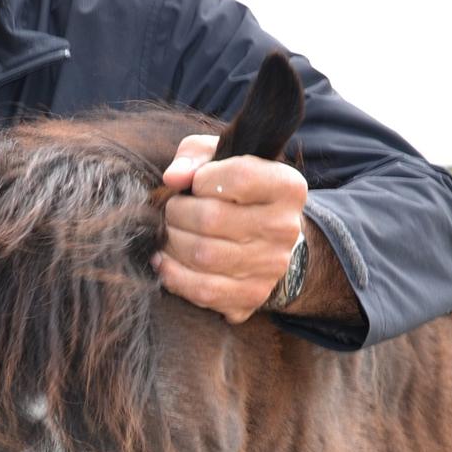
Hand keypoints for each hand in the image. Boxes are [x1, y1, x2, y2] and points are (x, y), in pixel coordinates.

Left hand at [154, 134, 306, 323]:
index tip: (196, 183)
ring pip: (202, 255)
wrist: (263, 240)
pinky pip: (203, 290)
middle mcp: (285, 227)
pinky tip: (165, 261)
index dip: (203, 178)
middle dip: (177, 212)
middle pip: (211, 218)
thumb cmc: (235, 192)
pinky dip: (174, 275)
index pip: (240, 175)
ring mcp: (271, 265)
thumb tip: (174, 178)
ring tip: (168, 233)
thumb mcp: (220, 159)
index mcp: (286, 187)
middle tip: (171, 211)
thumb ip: (195, 156)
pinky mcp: (252, 295)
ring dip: (172, 242)